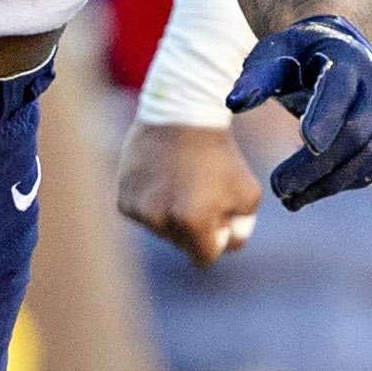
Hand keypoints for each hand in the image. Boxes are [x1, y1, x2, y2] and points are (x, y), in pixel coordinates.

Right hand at [115, 118, 263, 265]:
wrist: (182, 112)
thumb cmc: (220, 155)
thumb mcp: (248, 192)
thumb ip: (242, 227)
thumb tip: (227, 245)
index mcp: (193, 221)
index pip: (205, 258)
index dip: (216, 240)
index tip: (219, 219)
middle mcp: (160, 219)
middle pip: (180, 244)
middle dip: (193, 228)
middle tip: (201, 194)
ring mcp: (139, 209)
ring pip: (159, 229)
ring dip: (171, 215)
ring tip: (181, 181)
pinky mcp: (123, 198)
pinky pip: (142, 215)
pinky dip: (152, 203)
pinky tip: (162, 178)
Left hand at [227, 13, 371, 207]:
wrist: (341, 48)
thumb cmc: (300, 53)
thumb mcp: (275, 52)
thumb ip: (257, 76)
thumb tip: (234, 103)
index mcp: (348, 59)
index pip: (340, 92)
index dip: (325, 118)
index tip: (303, 143)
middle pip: (356, 134)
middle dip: (316, 167)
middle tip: (278, 188)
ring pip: (371, 156)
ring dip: (331, 184)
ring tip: (292, 199)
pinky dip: (351, 182)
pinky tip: (318, 190)